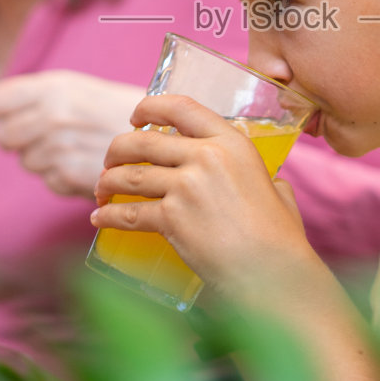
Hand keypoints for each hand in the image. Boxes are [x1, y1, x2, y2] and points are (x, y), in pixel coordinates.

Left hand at [0, 71, 145, 197]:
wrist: (166, 136)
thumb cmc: (121, 110)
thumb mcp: (81, 89)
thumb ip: (39, 97)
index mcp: (55, 86)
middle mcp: (53, 114)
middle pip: (6, 136)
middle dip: (18, 139)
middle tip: (46, 135)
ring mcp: (61, 147)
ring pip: (27, 161)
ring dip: (44, 159)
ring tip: (76, 148)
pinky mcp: (71, 176)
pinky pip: (49, 180)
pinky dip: (63, 176)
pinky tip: (86, 164)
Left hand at [90, 92, 326, 309]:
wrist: (272, 273)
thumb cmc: (280, 238)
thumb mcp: (278, 191)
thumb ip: (267, 179)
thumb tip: (271, 183)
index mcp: (232, 143)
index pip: (181, 107)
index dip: (149, 107)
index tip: (136, 117)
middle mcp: (206, 157)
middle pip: (143, 142)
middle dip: (117, 151)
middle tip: (110, 162)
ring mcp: (186, 186)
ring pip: (129, 175)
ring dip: (107, 182)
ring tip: (101, 191)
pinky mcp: (172, 218)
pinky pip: (128, 213)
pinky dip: (108, 216)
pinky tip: (99, 219)